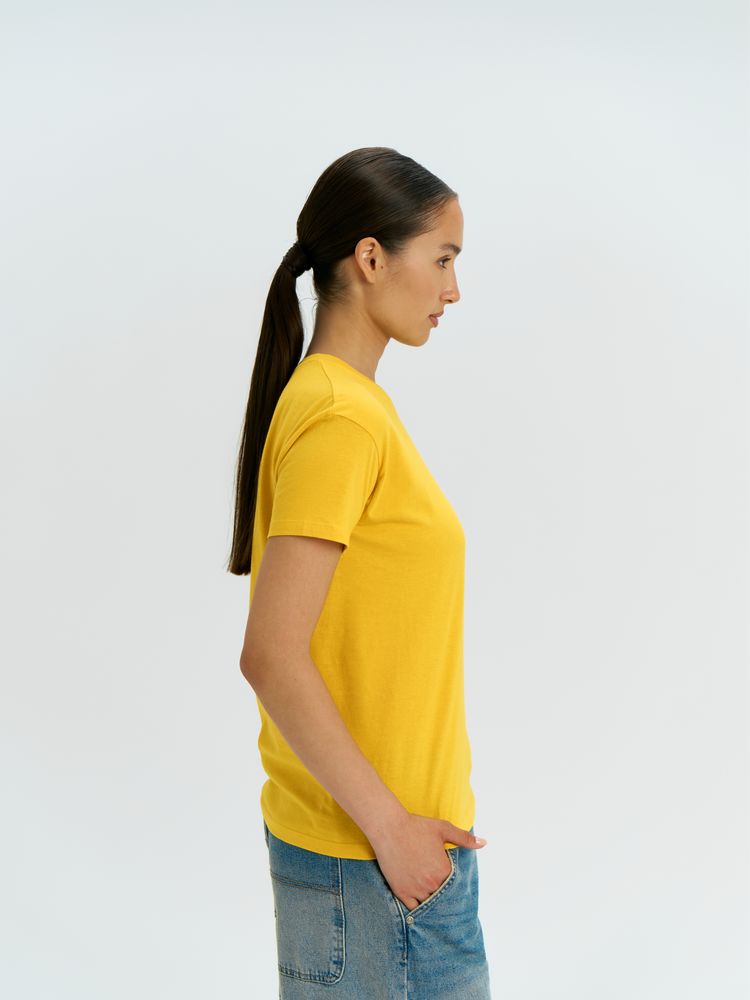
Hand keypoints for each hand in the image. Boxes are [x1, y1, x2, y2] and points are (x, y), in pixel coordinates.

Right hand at [369, 811, 486, 910]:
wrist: (389, 828)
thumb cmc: (416, 826)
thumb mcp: (443, 829)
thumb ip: (464, 838)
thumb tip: (484, 843)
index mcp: (443, 871)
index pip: (455, 886)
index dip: (454, 884)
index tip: (452, 884)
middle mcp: (431, 884)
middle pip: (442, 898)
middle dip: (443, 895)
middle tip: (443, 894)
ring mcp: (415, 890)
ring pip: (428, 904)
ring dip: (431, 902)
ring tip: (431, 898)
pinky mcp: (401, 891)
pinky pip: (412, 908)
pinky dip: (417, 908)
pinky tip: (420, 905)